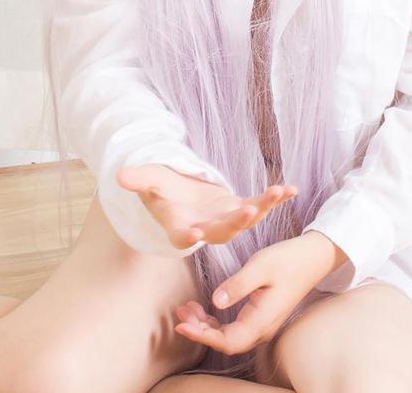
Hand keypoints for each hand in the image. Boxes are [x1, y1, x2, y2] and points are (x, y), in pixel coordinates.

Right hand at [117, 163, 298, 250]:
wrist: (179, 192)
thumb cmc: (161, 187)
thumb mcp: (149, 180)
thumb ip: (138, 180)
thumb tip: (119, 175)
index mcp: (180, 226)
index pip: (183, 236)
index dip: (189, 236)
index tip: (194, 233)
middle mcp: (205, 228)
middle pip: (222, 231)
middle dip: (236, 222)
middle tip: (248, 212)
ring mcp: (224, 220)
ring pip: (245, 219)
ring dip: (262, 208)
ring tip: (277, 193)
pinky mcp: (238, 208)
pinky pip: (259, 204)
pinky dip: (274, 198)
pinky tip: (292, 189)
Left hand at [173, 234, 323, 356]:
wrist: (313, 257)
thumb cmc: (288, 259)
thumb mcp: (260, 266)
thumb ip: (238, 285)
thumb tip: (215, 302)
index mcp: (261, 320)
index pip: (226, 341)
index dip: (201, 336)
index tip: (181, 325)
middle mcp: (261, 328)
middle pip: (225, 341)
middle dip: (199, 330)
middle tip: (179, 312)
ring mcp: (262, 323)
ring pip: (228, 335)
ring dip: (205, 324)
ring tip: (186, 308)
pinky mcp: (261, 315)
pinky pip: (234, 325)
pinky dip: (215, 318)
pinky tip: (203, 306)